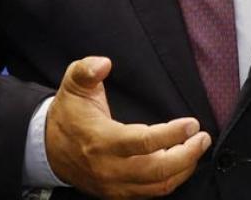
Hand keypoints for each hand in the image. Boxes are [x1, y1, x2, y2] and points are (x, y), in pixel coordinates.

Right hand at [45, 56, 210, 198]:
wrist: (47, 149)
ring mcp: (114, 185)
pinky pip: (150, 193)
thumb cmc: (68, 114)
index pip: (144, 143)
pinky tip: (181, 164)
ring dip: (183, 169)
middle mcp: (109, 168)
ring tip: (197, 149)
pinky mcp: (117, 193)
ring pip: (158, 186)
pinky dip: (170, 181)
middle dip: (187, 155)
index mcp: (102, 140)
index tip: (192, 123)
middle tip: (203, 137)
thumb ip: (86, 70)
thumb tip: (103, 63)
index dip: (172, 134)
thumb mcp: (72, 85)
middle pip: (158, 171)